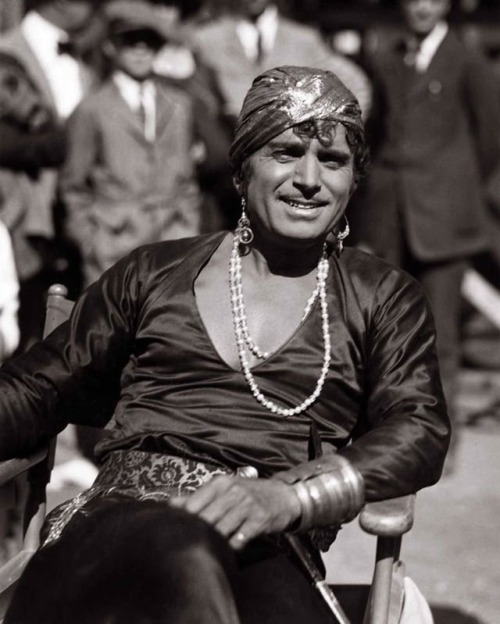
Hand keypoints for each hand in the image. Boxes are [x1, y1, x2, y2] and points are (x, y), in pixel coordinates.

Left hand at [169, 476, 300, 549]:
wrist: (283, 496)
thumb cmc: (249, 494)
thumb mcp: (225, 490)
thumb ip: (197, 497)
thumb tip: (171, 504)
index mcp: (220, 483)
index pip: (193, 504)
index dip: (185, 522)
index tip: (182, 532)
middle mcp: (233, 491)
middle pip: (205, 519)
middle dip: (198, 533)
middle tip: (194, 544)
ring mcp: (247, 505)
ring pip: (221, 529)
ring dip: (215, 541)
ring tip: (212, 547)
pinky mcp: (259, 520)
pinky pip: (239, 538)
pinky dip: (232, 546)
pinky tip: (231, 547)